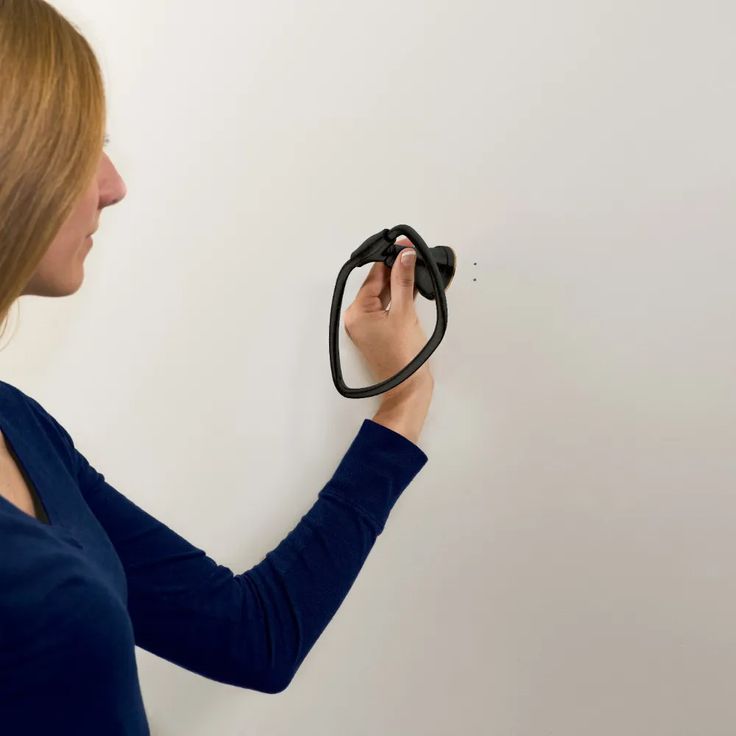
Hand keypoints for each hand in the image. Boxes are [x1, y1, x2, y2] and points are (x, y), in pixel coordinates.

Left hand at [343, 237, 433, 396]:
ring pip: (384, 296)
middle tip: (414, 259)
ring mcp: (366, 326)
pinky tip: (413, 295)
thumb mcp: (405, 313)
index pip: (373, 276)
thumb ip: (404, 281)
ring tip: (417, 278)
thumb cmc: (403, 358)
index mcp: (356, 312)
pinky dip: (399, 301)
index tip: (405, 247)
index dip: (391, 259)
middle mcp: (357, 318)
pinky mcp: (377, 332)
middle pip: (378, 284)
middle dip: (396, 273)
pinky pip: (387, 308)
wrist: (408, 388)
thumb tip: (404, 256)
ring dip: (400, 286)